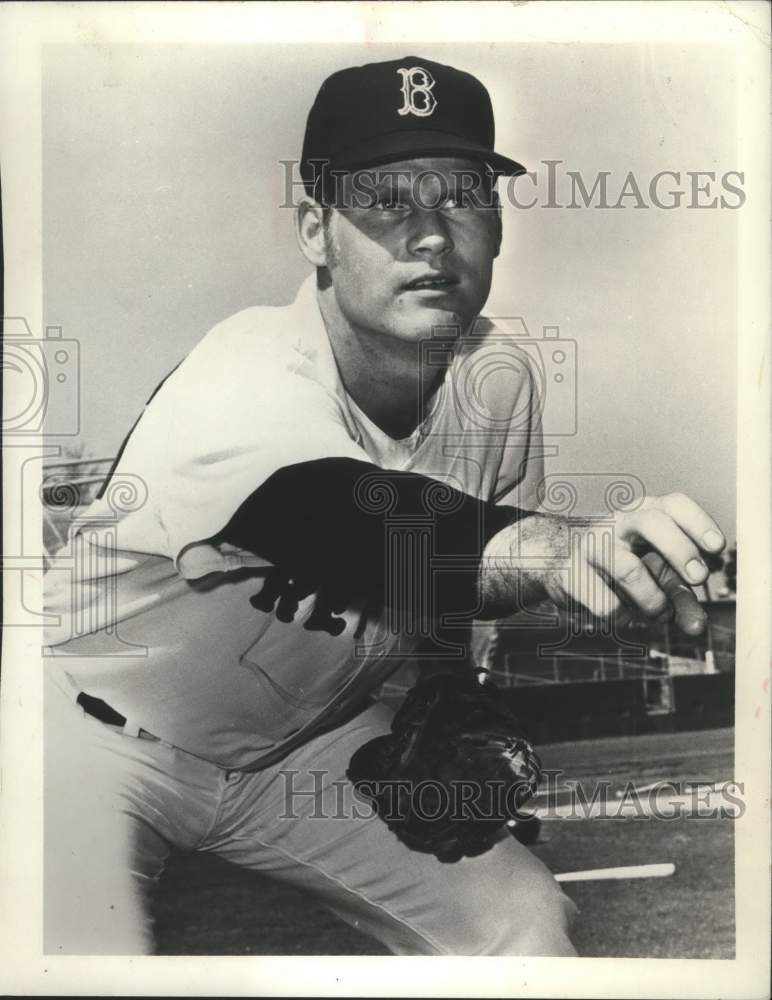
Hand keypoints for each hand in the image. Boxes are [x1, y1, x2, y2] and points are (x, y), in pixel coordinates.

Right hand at [480, 493, 724, 634]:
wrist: (559, 565)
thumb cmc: (621, 567)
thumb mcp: (656, 577)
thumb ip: (681, 598)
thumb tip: (697, 628)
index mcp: (646, 513)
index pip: (674, 505)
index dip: (698, 522)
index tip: (718, 548)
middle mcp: (619, 522)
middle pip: (652, 522)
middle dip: (679, 550)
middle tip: (698, 579)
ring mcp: (592, 545)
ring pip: (631, 571)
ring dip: (654, 602)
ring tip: (657, 613)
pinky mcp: (571, 573)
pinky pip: (607, 605)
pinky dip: (623, 618)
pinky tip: (620, 613)